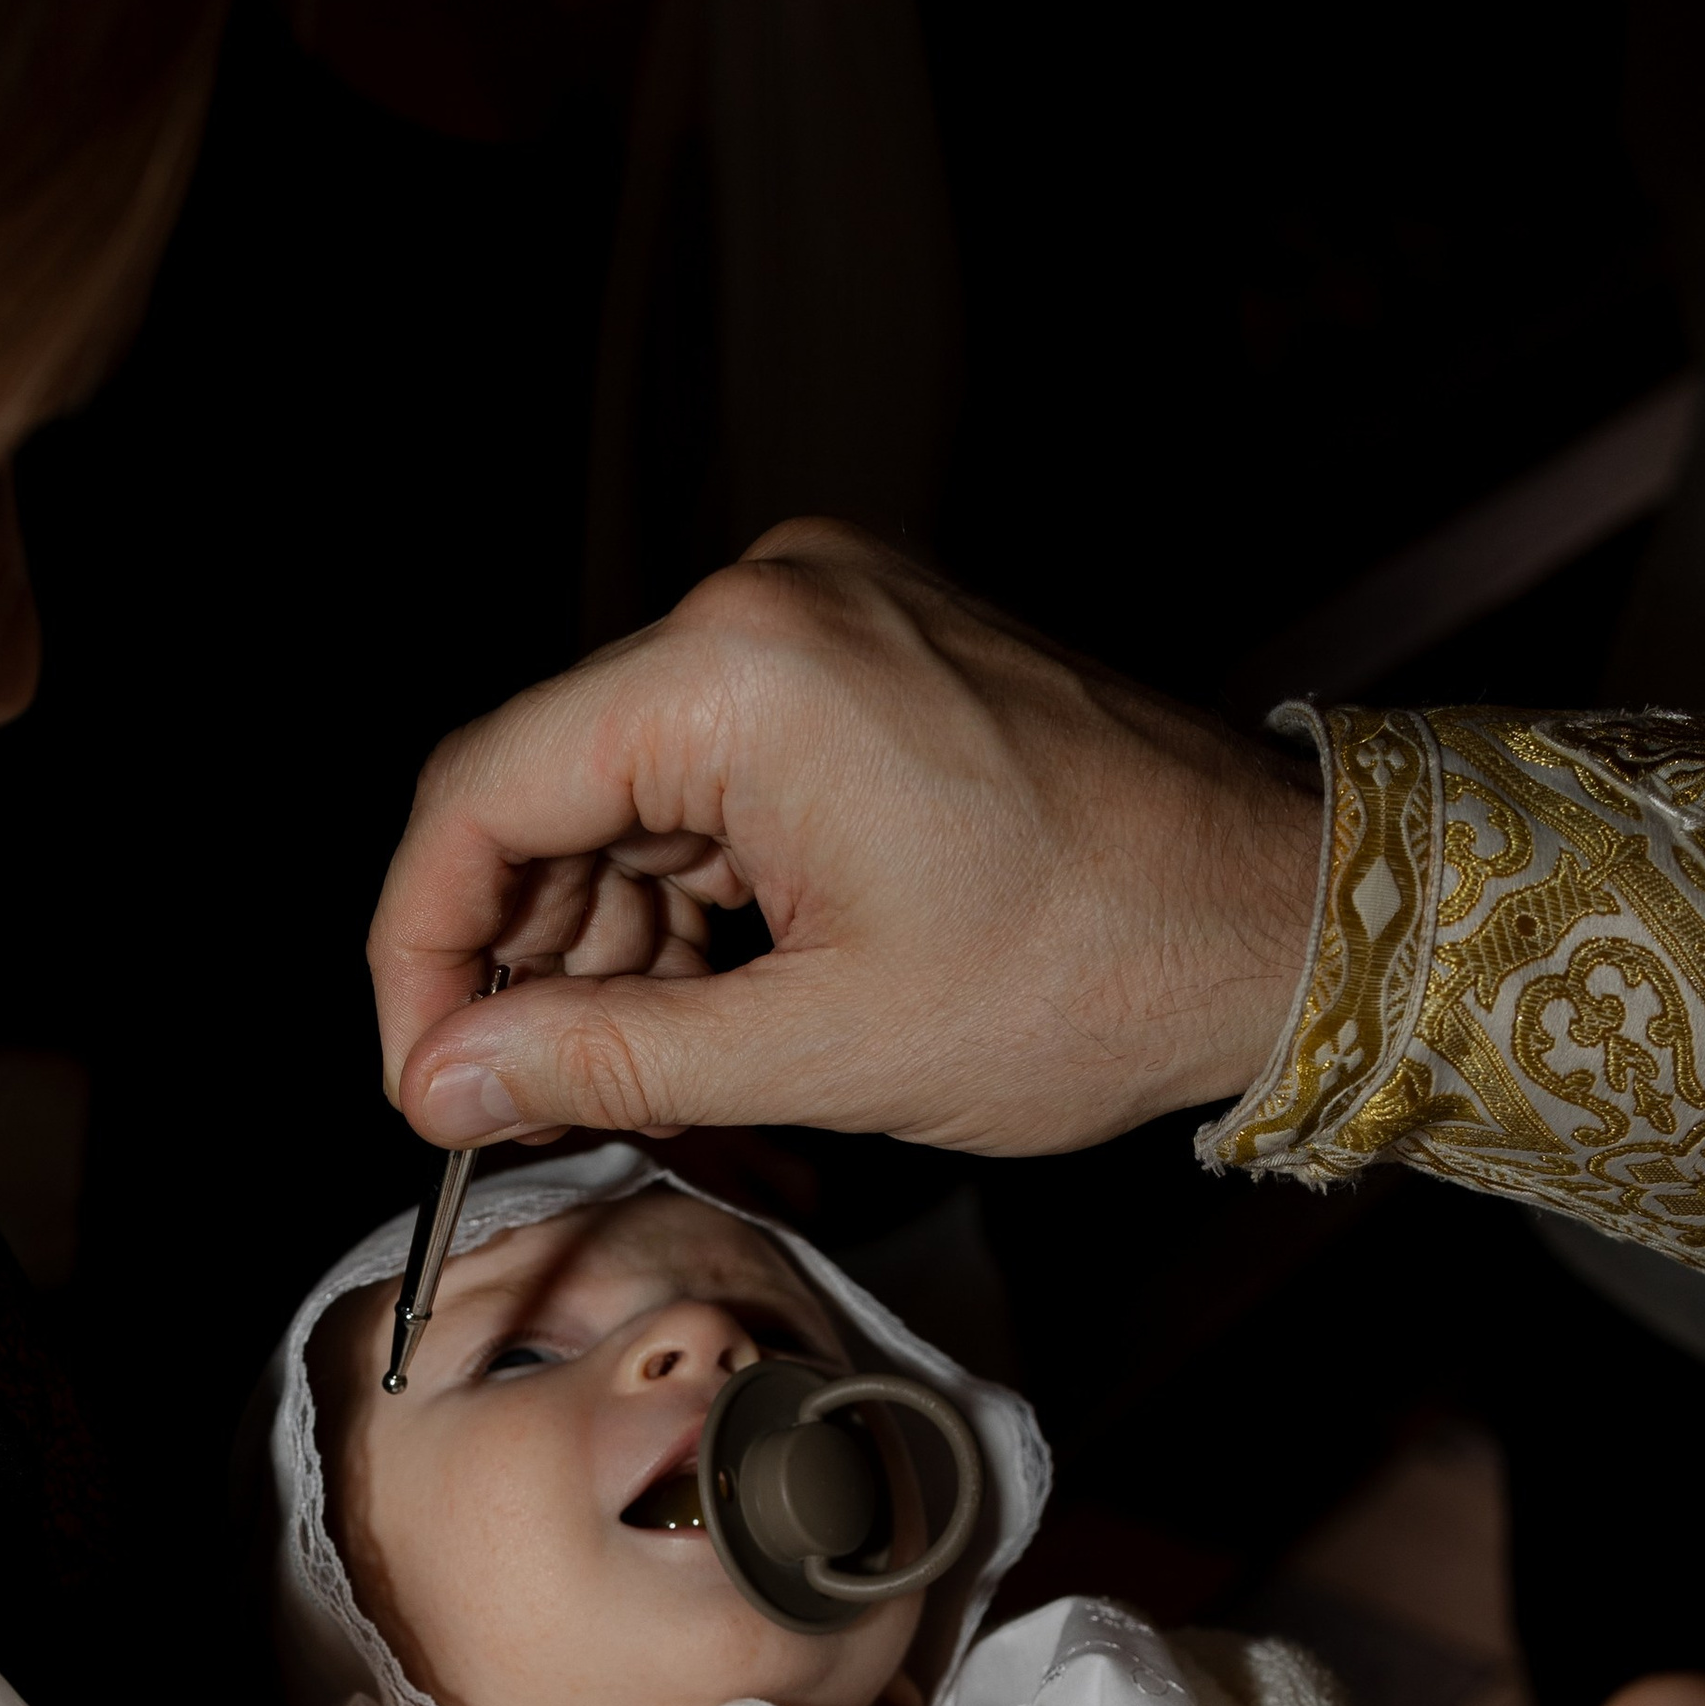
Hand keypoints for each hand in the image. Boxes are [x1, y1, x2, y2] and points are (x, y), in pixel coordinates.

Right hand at [367, 520, 1320, 1164]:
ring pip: (626, 787)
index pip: (479, 797)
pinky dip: (690, 893)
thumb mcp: (818, 1049)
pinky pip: (713, 771)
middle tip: (524, 1101)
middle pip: (546, 785)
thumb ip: (602, 1059)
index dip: (421, 954)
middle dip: (522, 956)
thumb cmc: (1091, 973)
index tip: (422, 1078)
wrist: (1283, 917)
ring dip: (611, 937)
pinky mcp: (866, 652)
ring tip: (652, 1072)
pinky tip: (717, 1002)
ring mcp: (822, 615)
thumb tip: (443, 1084)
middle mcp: (765, 604)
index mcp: (737, 674)